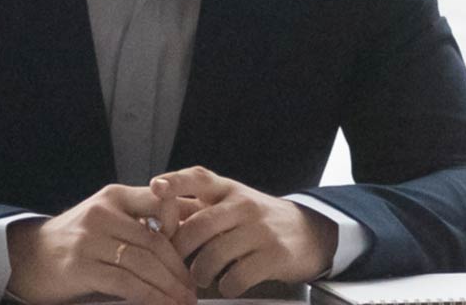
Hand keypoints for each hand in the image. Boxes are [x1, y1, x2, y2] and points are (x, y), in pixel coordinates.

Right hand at [5, 184, 192, 304]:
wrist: (28, 257)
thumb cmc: (75, 241)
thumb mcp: (105, 218)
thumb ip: (136, 222)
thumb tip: (183, 237)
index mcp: (113, 196)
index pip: (159, 203)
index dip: (183, 227)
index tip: (196, 250)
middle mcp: (102, 213)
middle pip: (155, 242)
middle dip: (179, 270)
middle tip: (192, 290)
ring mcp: (89, 239)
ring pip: (144, 264)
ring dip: (169, 288)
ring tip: (183, 302)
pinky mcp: (81, 266)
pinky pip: (126, 283)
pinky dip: (150, 297)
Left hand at [150, 167, 334, 295]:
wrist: (310, 233)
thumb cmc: (258, 222)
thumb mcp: (233, 205)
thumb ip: (200, 209)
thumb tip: (156, 221)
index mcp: (229, 190)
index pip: (199, 177)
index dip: (175, 181)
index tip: (155, 187)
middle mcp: (244, 205)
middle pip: (198, 226)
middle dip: (180, 250)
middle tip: (176, 263)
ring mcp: (260, 230)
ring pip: (214, 255)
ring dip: (200, 273)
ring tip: (201, 278)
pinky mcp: (274, 255)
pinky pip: (237, 277)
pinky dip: (226, 287)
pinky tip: (227, 284)